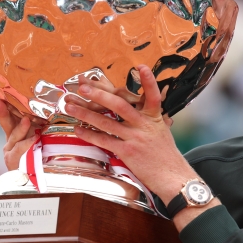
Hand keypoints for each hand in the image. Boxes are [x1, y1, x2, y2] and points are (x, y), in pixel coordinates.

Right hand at [0, 86, 38, 170]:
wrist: (32, 175)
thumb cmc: (39, 150)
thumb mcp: (38, 131)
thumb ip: (38, 119)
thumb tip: (45, 101)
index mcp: (14, 127)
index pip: (2, 111)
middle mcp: (10, 137)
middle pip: (4, 121)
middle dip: (1, 111)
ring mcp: (10, 148)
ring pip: (14, 136)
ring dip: (20, 128)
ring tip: (27, 120)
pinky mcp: (14, 160)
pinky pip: (21, 150)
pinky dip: (27, 144)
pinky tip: (34, 139)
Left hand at [65, 65, 196, 203]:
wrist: (172, 176)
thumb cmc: (165, 154)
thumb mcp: (162, 131)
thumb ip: (150, 118)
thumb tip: (142, 107)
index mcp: (154, 117)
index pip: (153, 95)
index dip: (148, 81)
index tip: (140, 66)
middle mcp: (144, 125)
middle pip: (119, 105)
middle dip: (99, 95)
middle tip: (83, 88)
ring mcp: (135, 138)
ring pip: (106, 122)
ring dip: (85, 113)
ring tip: (70, 106)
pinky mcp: (126, 152)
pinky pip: (104, 140)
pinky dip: (89, 134)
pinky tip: (78, 128)